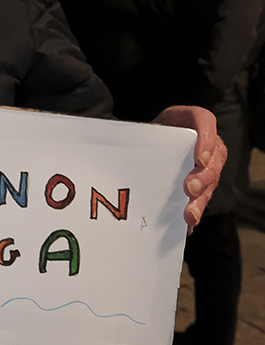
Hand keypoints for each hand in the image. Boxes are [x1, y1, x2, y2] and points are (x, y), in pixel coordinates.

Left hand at [153, 106, 226, 233]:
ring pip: (211, 181)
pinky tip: (186, 224)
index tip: (199, 159)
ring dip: (201, 200)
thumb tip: (129, 152)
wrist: (149, 144)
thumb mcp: (146, 126)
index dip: (206, 140)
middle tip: (190, 188)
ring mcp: (206, 164)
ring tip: (190, 214)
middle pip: (215, 158)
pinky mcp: (200, 183)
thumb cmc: (150, 133)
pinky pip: (202, 197)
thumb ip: (143, 133)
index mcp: (192, 121)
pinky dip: (194, 211)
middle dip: (204, 176)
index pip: (205, 122)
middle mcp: (205, 143)